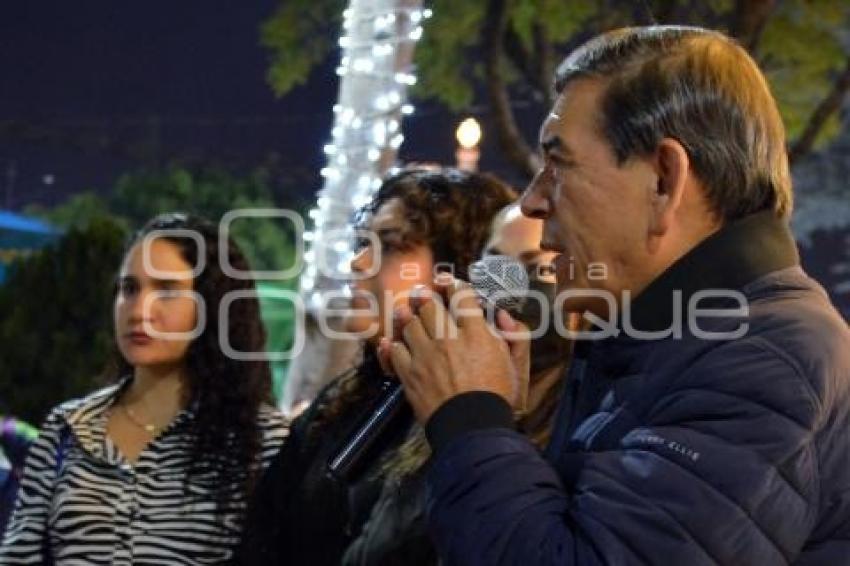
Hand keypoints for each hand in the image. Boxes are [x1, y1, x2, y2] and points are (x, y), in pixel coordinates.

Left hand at [378, 276, 529, 422]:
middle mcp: (448, 339)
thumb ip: (517, 335)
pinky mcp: (410, 374)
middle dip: (425, 295)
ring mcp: (426, 355)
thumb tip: (502, 316)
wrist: (473, 428)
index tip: (447, 282)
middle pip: (430, 306)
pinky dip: (392, 345)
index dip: (453, 285)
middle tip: (421, 293)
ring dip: (407, 315)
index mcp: (476, 333)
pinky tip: (391, 342)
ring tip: (405, 311)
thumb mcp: (519, 365)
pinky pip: (395, 351)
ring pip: (409, 324)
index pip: (461, 297)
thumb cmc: (498, 398)